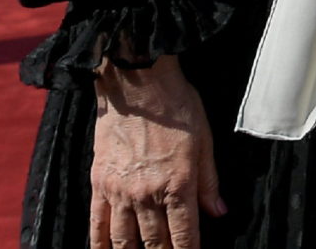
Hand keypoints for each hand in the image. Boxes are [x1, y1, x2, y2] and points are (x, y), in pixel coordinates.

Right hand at [90, 54, 224, 248]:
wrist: (136, 82)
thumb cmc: (176, 106)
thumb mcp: (204, 140)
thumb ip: (209, 181)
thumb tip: (219, 212)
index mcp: (178, 184)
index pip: (184, 236)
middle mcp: (147, 194)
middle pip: (155, 243)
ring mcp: (120, 192)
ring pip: (125, 241)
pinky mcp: (99, 184)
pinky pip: (97, 225)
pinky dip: (100, 245)